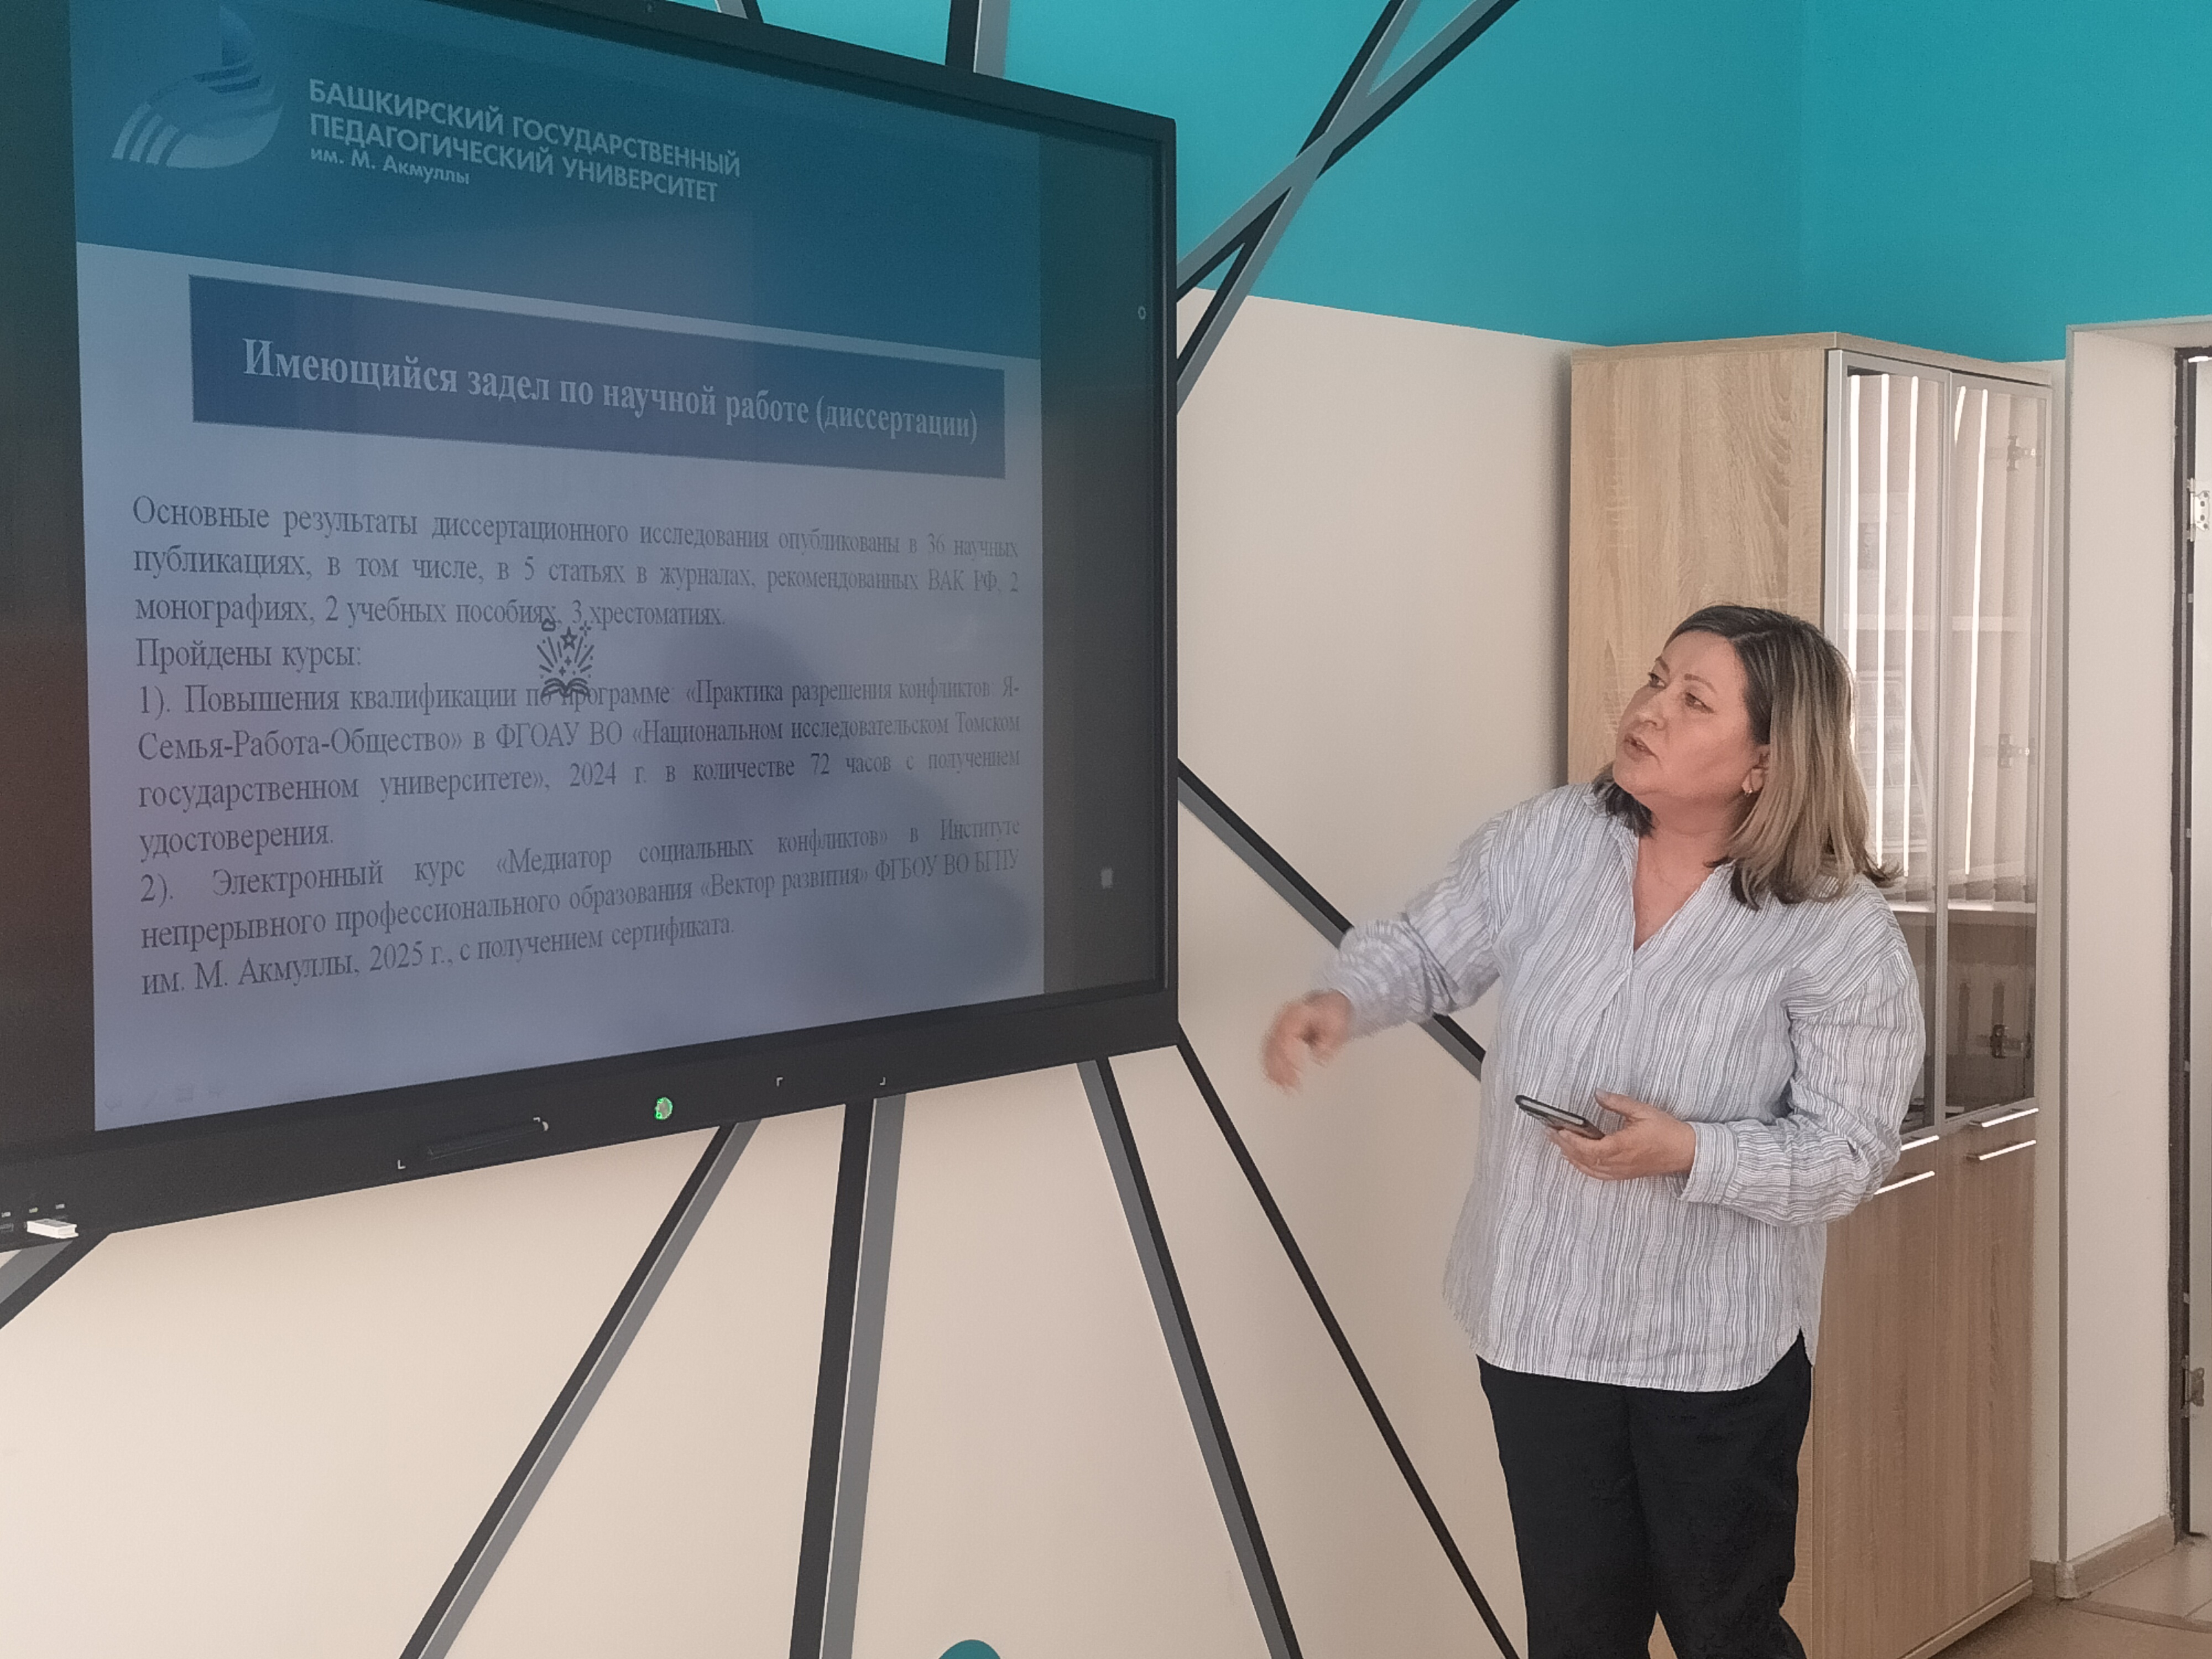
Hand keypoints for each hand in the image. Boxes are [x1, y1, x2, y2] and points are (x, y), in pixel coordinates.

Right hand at [1262, 992, 1353, 1088]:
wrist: (1329, 1006)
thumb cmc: (1332, 1015)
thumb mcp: (1337, 1027)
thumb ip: (1328, 1042)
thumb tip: (1318, 1056)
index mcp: (1297, 1013)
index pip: (1287, 1036)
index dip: (1289, 1056)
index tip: (1297, 1071)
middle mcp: (1284, 1019)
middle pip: (1275, 1045)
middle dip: (1281, 1068)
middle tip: (1290, 1085)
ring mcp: (1278, 1026)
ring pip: (1269, 1050)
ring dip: (1274, 1070)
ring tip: (1283, 1086)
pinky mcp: (1277, 1034)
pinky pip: (1269, 1051)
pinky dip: (1270, 1066)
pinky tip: (1274, 1079)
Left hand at [1552, 1091, 1697, 1180]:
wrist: (1686, 1152)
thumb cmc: (1667, 1131)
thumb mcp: (1643, 1110)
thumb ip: (1617, 1102)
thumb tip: (1598, 1093)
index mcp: (1622, 1147)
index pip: (1589, 1148)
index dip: (1571, 1141)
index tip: (1558, 1130)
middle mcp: (1619, 1162)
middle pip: (1584, 1159)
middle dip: (1565, 1146)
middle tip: (1550, 1132)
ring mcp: (1621, 1171)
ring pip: (1589, 1169)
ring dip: (1572, 1157)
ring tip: (1558, 1143)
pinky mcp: (1625, 1174)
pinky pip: (1599, 1175)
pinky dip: (1584, 1167)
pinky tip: (1576, 1159)